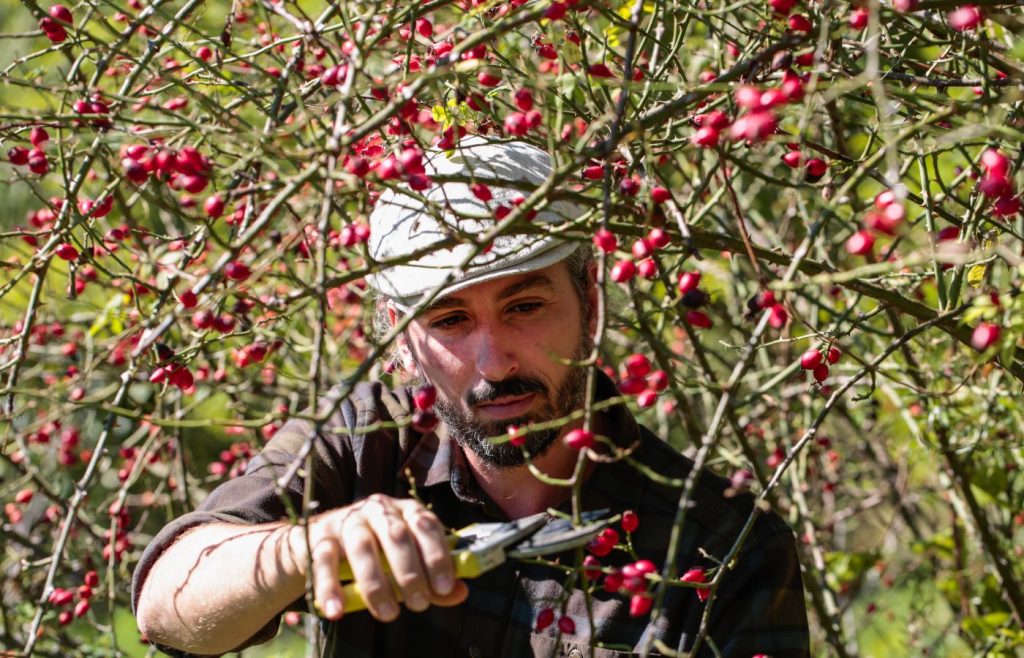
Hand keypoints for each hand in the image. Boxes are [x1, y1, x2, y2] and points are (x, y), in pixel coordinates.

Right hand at [301, 494, 467, 621]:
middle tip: (419, 604)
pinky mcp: (318, 538)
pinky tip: (337, 611)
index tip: (445, 586)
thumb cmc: (375, 552)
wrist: (320, 544)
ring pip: (362, 547)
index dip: (438, 555)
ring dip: (377, 584)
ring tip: (389, 614)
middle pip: (396, 535)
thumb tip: (460, 592)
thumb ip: (431, 577)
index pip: (426, 524)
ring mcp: (346, 521)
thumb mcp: (405, 561)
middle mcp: (376, 509)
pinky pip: (323, 562)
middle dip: (410, 572)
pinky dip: (330, 588)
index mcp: (403, 510)